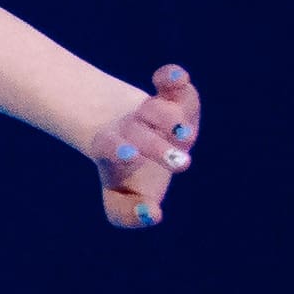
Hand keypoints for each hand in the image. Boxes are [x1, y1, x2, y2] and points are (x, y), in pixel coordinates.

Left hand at [92, 62, 196, 230]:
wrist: (126, 130)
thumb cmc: (130, 174)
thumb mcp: (125, 197)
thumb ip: (129, 214)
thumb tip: (151, 215)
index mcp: (114, 152)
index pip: (108, 149)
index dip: (117, 151)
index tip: (130, 155)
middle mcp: (130, 129)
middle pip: (139, 133)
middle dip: (157, 146)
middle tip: (181, 163)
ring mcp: (150, 112)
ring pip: (156, 109)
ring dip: (171, 118)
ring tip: (186, 132)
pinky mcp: (170, 97)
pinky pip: (170, 83)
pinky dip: (173, 77)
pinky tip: (176, 77)